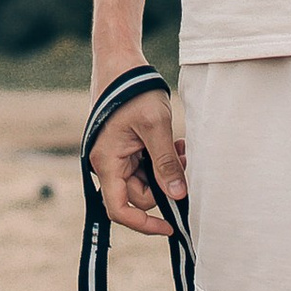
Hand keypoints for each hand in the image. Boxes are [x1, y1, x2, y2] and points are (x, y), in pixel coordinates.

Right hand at [86, 82, 184, 237]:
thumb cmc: (134, 90)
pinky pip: (143, 166)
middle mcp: (106, 163)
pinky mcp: (122, 149)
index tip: (169, 227)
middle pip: (136, 195)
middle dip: (163, 185)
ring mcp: (114, 156)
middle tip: (185, 162)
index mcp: (106, 161)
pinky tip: (173, 143)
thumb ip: (166, 163)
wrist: (119, 63)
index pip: (119, 209)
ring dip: (165, 171)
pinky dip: (160, 160)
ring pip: (143, 181)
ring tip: (181, 148)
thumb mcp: (156, 126)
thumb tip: (178, 196)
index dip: (144, 223)